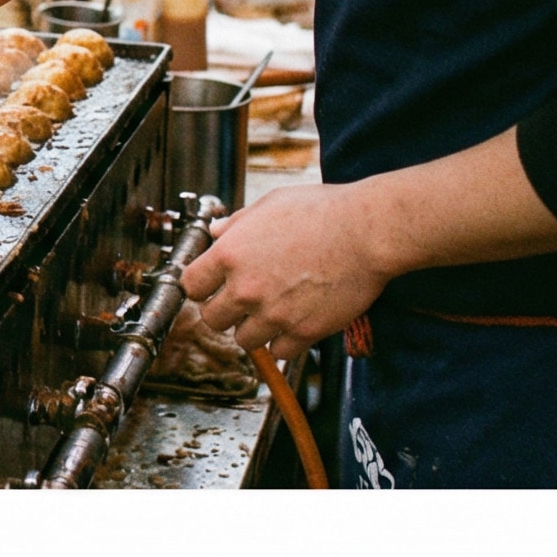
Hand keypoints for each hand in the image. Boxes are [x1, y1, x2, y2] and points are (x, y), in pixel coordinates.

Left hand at [180, 183, 389, 361]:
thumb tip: (217, 231)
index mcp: (229, 254)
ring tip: (269, 312)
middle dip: (223, 312)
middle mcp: (246, 288)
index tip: (209, 286)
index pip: (190, 285)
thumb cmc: (321, 211)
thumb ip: (237, 223)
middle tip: (239, 303)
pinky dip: (284, 342)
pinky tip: (293, 323)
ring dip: (253, 329)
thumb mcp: (269, 205)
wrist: (366, 232)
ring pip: (244, 340)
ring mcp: (274, 313)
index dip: (200, 286)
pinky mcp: (304, 331)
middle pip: (212, 319)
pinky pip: (280, 351)